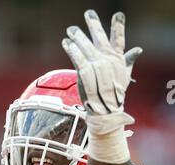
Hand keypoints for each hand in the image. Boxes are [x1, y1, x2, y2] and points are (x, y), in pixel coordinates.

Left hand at [62, 10, 141, 126]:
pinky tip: (66, 43)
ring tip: (71, 30)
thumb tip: (138, 50)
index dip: (118, 27)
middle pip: (100, 38)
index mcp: (118, 60)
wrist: (105, 111)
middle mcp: (108, 61)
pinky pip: (78, 58)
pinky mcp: (86, 73)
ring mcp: (97, 67)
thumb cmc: (114, 94)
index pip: (119, 40)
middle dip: (94, 25)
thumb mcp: (123, 75)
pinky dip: (71, 50)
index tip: (118, 15)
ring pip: (86, 47)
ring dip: (78, 37)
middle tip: (88, 13)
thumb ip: (128, 61)